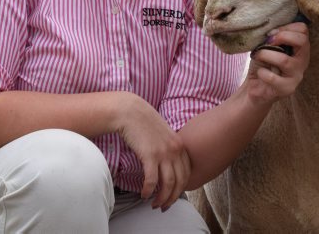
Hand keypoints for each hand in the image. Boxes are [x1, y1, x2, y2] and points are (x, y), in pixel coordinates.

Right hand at [115, 93, 191, 209]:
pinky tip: (144, 194)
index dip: (181, 188)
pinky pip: (152, 179)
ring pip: (168, 183)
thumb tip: (168, 167)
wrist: (131, 112)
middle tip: (164, 206)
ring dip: (161, 198)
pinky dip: (148, 190)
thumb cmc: (145, 124)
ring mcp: (164, 152)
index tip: (173, 196)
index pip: (187, 173)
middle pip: (180, 181)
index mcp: (181, 145)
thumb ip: (169, 149)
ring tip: (154, 204)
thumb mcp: (164, 136)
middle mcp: (175, 150)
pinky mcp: (150, 155)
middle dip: (172, 197)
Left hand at [244, 22, 309, 104]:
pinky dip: (262, 72)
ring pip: (284, 60)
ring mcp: (297, 76)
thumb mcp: (269, 47)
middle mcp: (303, 61)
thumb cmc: (263, 64)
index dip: (286, 27)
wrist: (256, 87)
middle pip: (302, 41)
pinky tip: (260, 73)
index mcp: (300, 48)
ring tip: (257, 56)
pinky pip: (272, 77)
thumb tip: (270, 31)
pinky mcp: (287, 89)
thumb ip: (273, 37)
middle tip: (267, 41)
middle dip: (282, 36)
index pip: (303, 30)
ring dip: (265, 55)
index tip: (271, 33)